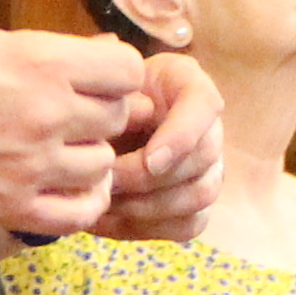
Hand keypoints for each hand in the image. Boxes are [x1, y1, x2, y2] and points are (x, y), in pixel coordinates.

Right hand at [0, 29, 151, 235]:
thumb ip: (47, 52)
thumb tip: (104, 54)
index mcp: (40, 63)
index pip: (126, 69)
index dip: (116, 75)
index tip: (96, 82)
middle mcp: (48, 113)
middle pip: (118, 118)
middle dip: (101, 115)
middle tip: (72, 118)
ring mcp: (33, 166)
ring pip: (104, 165)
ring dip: (90, 158)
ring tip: (61, 154)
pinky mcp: (13, 209)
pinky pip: (80, 213)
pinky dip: (84, 202)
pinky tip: (69, 190)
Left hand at [88, 53, 225, 241]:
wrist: (87, 130)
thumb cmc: (93, 99)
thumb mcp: (96, 78)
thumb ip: (105, 71)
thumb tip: (118, 67)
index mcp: (188, 85)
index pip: (206, 105)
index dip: (182, 136)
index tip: (150, 159)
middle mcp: (208, 127)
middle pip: (204, 158)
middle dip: (151, 178)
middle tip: (106, 183)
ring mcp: (207, 168)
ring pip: (201, 195)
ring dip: (149, 206)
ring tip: (104, 203)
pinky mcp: (194, 204)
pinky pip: (189, 225)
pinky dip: (148, 228)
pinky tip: (109, 220)